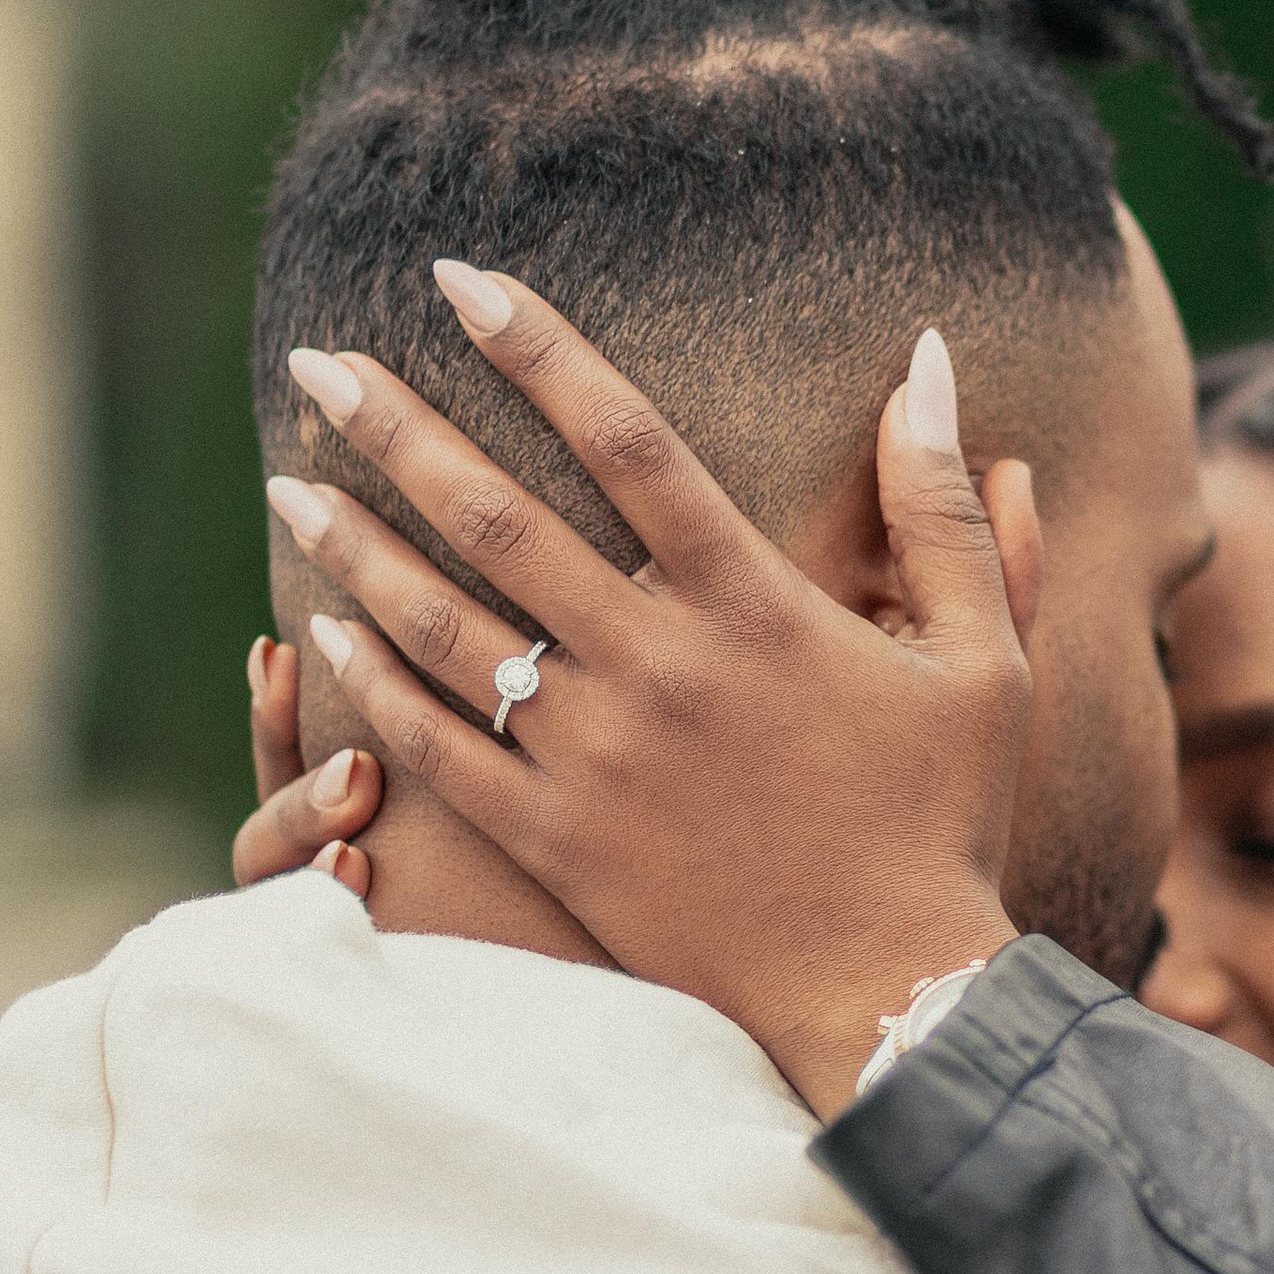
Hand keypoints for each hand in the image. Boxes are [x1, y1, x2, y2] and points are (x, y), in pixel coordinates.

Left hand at [258, 272, 1036, 1117]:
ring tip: (291, 479)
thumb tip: (929, 363)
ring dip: (359, 544)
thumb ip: (943, 513)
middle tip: (321, 361)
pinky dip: (376, 685)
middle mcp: (658, 668)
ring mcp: (596, 760)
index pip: (628, 440)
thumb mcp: (981, 658)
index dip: (539, 349)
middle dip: (399, 427)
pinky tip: (325, 630)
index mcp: (754, 606)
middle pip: (502, 517)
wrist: (888, 993)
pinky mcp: (557, 844)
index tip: (460, 279)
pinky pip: (441, 750)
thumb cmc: (940, 822)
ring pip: (449, 628)